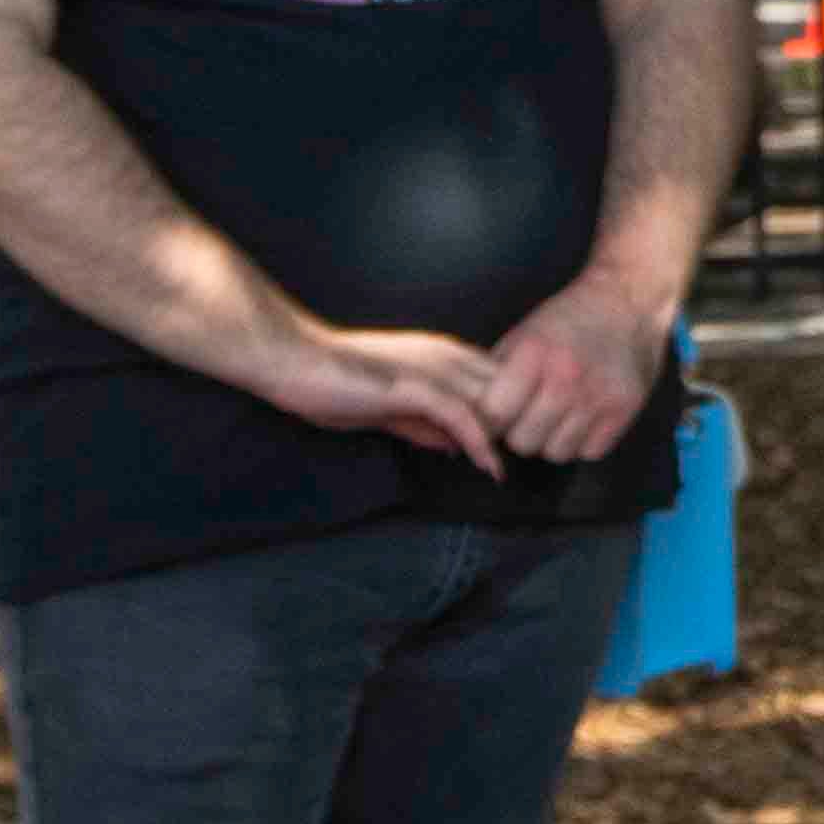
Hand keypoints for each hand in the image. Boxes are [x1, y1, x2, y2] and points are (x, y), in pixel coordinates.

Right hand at [275, 320, 517, 471]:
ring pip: (495, 404)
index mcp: (446, 354)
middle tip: (530, 461)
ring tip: (517, 469)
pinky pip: (464, 419)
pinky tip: (491, 469)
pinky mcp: (417, 388)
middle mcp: (449, 356)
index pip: (504, 379)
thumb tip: (457, 448)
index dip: (518, 411)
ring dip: (508, 438)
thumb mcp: (391, 408)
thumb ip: (426, 424)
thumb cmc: (334, 381)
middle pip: (512, 390)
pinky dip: (482, 446)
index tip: (524, 442)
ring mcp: (435, 370)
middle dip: (523, 425)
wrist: (294, 360)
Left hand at [479, 271, 670, 463]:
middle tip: (530, 415)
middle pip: (523, 441)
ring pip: (556, 452)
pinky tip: (584, 418)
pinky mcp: (624, 409)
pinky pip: (590, 452)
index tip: (497, 415)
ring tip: (558, 417)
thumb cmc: (568, 319)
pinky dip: (583, 441)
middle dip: (522, 432)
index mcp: (533, 355)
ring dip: (553, 440)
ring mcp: (598, 397)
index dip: (490, 420)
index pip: (493, 415)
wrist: (627, 302)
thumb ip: (499, 374)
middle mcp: (566, 379)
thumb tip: (474, 415)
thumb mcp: (523, 335)